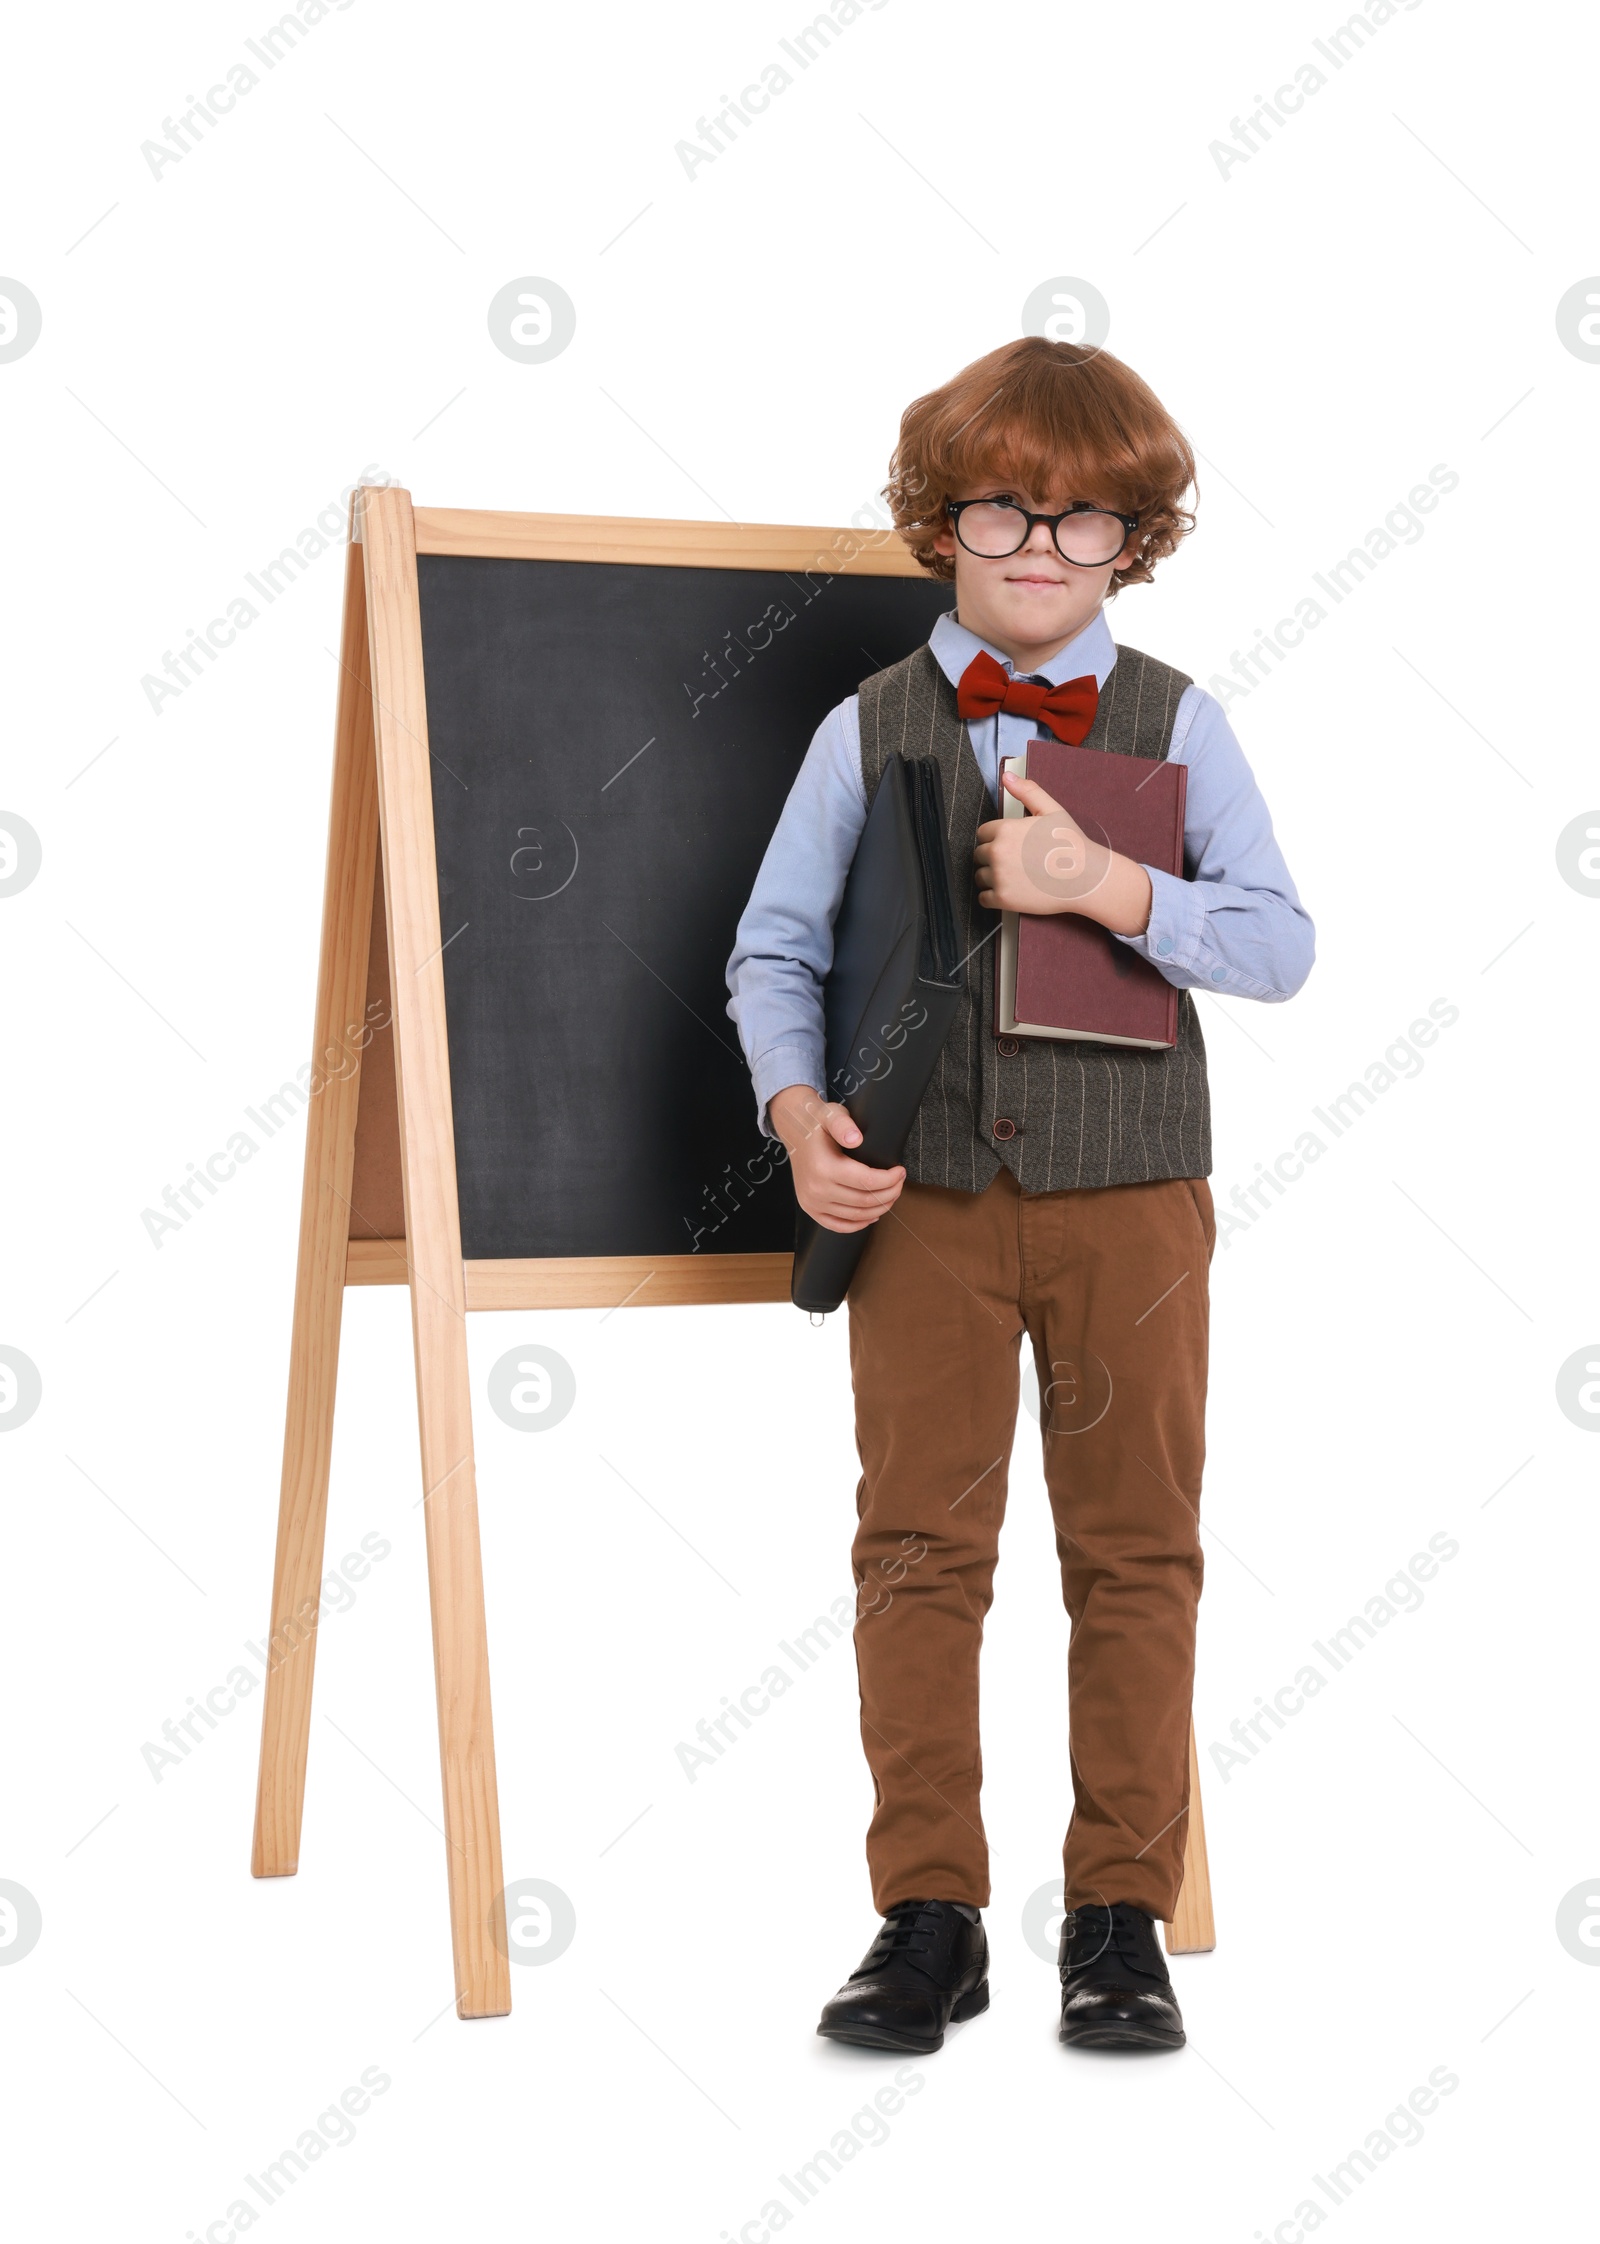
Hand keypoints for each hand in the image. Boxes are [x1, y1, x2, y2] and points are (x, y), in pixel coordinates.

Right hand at [767, 1084, 905, 1233]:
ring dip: (879, 1208)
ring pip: (856, 1216)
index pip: (867, 1181)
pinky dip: (858, 1224)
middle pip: (865, 1201)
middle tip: (899, 1182)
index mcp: (823, 1167)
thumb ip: (843, 1124)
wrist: (794, 1132)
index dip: (890, 1179)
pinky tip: (871, 1215)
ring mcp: (812, 1202)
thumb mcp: (830, 1114)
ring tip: (890, 1194)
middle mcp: (816, 1189)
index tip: (900, 1171)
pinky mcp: (811, 1209)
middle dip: (890, 1193)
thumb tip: (855, 1139)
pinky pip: (838, 1226)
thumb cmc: (816, 1123)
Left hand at [973, 771, 1152, 934]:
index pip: (982, 833)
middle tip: (1014, 862)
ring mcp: (999, 877)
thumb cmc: (1070, 844)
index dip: (995, 838)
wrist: (1085, 878)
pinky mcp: (1003, 899)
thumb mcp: (1051, 811)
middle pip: (979, 855)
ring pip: (980, 877)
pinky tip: (1011, 891)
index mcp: (1005, 830)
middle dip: (992, 857)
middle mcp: (997, 853)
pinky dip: (993, 897)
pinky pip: (984, 898)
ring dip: (991, 877)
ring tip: (1014, 876)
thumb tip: (1007, 777)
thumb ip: (1027, 791)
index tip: (1009, 845)